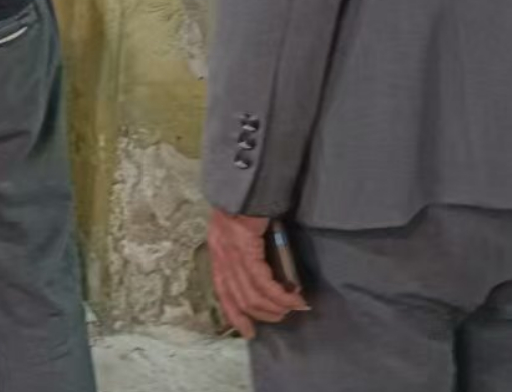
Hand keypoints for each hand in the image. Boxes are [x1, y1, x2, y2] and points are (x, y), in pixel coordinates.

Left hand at [207, 209, 307, 338]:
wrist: (245, 179)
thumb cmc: (246, 200)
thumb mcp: (237, 228)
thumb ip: (244, 249)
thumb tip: (264, 270)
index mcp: (217, 250)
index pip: (222, 291)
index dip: (234, 314)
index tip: (248, 331)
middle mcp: (220, 255)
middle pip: (238, 298)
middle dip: (262, 313)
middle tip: (281, 316)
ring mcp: (230, 253)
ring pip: (251, 294)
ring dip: (274, 306)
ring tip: (292, 308)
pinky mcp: (245, 248)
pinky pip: (262, 282)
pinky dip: (279, 295)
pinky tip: (293, 298)